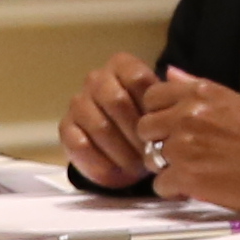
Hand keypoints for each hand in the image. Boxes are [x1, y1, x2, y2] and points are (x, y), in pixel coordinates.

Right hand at [58, 53, 164, 190]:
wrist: (125, 152)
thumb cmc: (148, 124)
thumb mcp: (164, 107)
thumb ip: (171, 91)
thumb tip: (173, 75)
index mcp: (121, 65)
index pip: (138, 78)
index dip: (152, 107)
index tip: (163, 129)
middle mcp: (97, 79)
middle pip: (117, 102)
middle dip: (137, 133)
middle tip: (152, 154)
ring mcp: (78, 102)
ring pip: (99, 126)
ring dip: (122, 152)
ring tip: (138, 167)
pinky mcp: (66, 128)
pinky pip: (80, 146)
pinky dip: (102, 164)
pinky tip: (117, 175)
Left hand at [135, 73, 239, 219]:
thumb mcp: (231, 99)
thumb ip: (194, 86)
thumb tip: (169, 72)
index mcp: (198, 94)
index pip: (151, 97)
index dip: (158, 114)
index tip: (170, 126)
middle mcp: (187, 116)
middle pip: (144, 128)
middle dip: (157, 141)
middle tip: (178, 152)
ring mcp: (183, 146)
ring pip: (150, 158)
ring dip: (165, 167)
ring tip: (188, 169)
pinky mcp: (186, 176)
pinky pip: (160, 184)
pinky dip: (174, 190)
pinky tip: (193, 186)